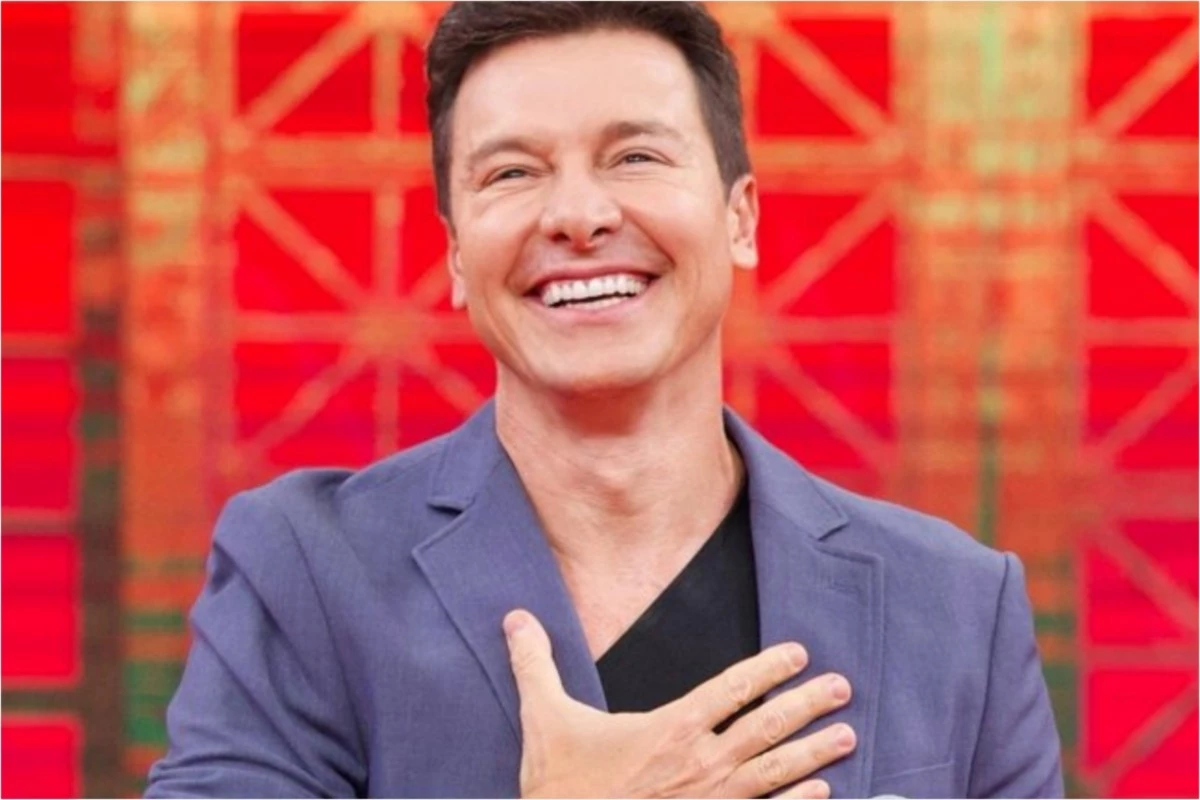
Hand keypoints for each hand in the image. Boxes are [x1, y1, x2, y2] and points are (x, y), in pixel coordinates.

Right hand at [503, 609, 855, 798]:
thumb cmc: (561, 788)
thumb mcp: (545, 719)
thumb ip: (536, 664)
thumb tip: (516, 617)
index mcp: (670, 729)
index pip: (731, 689)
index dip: (768, 668)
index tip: (797, 652)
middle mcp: (701, 765)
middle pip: (766, 727)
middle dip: (806, 703)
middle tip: (842, 686)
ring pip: (775, 771)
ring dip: (814, 751)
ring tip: (847, 734)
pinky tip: (824, 793)